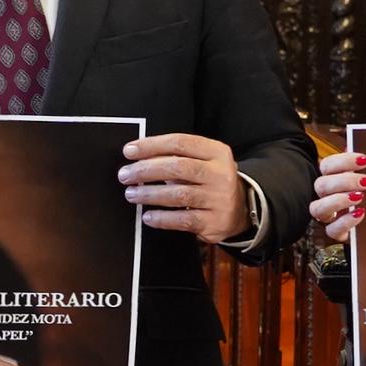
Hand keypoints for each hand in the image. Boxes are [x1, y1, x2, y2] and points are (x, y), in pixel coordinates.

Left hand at [123, 132, 248, 239]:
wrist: (240, 210)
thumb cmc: (209, 181)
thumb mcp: (202, 162)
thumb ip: (176, 158)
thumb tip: (137, 159)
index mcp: (217, 152)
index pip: (180, 143)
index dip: (152, 145)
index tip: (129, 151)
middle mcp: (221, 174)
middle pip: (178, 167)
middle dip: (146, 170)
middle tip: (125, 175)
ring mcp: (219, 199)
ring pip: (179, 195)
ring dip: (150, 194)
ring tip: (131, 194)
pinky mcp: (214, 222)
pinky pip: (183, 220)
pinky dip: (163, 218)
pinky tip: (148, 216)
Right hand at [308, 146, 365, 244]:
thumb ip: (364, 164)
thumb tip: (358, 146)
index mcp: (331, 178)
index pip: (327, 165)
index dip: (343, 161)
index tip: (365, 161)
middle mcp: (325, 196)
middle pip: (321, 185)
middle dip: (344, 181)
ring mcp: (328, 216)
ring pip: (318, 208)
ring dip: (338, 200)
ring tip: (360, 197)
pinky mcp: (336, 233)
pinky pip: (331, 230)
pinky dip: (344, 222)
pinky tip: (359, 214)